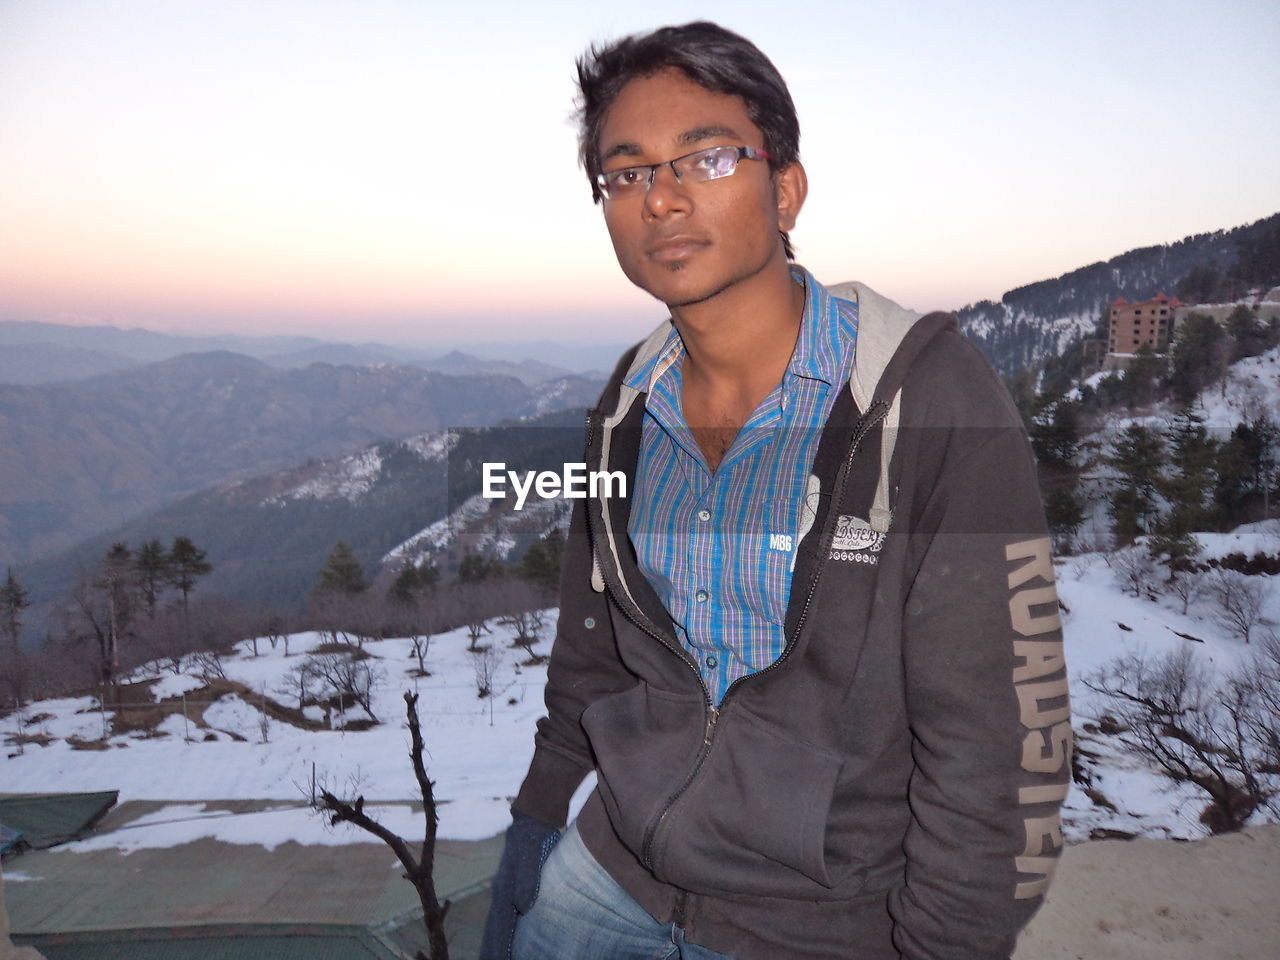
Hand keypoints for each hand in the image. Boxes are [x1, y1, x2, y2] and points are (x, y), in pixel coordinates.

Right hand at [478, 811, 561, 959]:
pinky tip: (507, 938)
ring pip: (497, 925)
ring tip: (493, 958)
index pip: (500, 927)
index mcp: (504, 891)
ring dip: (495, 943)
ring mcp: (506, 891)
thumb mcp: (532, 856)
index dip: (500, 947)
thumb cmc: (534, 838)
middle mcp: (502, 894)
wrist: (533, 820)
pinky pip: (505, 917)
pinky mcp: (513, 888)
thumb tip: (523, 906)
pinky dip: (503, 932)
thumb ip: (528, 880)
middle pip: (494, 930)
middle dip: (492, 950)